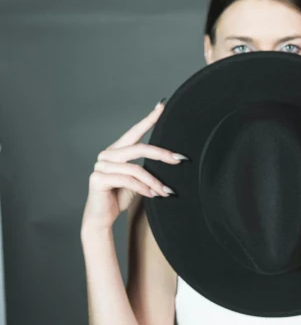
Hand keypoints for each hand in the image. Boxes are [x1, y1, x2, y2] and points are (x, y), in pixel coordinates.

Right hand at [81, 100, 187, 231]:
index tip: (162, 106)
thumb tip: (172, 159)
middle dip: (161, 154)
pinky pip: (127, 181)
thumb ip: (147, 168)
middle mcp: (107, 154)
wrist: (102, 218)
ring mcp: (100, 165)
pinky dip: (143, 188)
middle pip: (139, 148)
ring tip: (166, 192)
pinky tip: (153, 195)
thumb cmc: (120, 197)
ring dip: (154, 182)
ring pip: (135, 169)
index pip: (135, 132)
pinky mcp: (98, 178)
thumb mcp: (138, 180)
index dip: (149, 119)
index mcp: (117, 150)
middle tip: (179, 160)